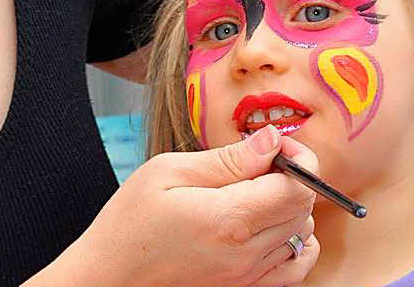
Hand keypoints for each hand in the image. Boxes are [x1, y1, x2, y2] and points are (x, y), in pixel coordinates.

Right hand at [71, 126, 318, 286]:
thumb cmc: (130, 222)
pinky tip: (266, 224)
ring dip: (289, 206)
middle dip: (290, 176)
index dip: (295, 156)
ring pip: (302, 234)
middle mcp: (248, 254)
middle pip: (304, 207)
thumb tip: (270, 140)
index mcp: (230, 219)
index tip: (271, 144)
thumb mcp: (168, 172)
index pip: (299, 185)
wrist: (109, 276)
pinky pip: (295, 267)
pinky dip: (294, 242)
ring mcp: (249, 278)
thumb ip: (227, 159)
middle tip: (255, 162)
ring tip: (253, 193)